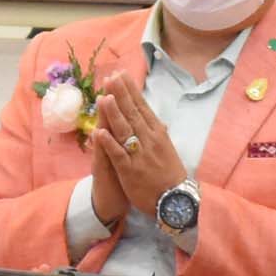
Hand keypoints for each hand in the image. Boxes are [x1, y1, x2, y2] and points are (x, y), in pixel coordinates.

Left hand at [93, 68, 188, 211]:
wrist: (175, 200)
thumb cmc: (170, 175)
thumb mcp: (168, 149)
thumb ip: (160, 134)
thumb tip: (159, 121)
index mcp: (157, 132)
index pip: (142, 106)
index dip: (130, 90)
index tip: (121, 74)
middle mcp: (149, 140)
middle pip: (132, 113)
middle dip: (120, 94)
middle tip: (110, 76)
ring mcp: (139, 154)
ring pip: (125, 130)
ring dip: (114, 113)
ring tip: (103, 97)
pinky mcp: (130, 170)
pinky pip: (118, 154)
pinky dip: (109, 143)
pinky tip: (99, 132)